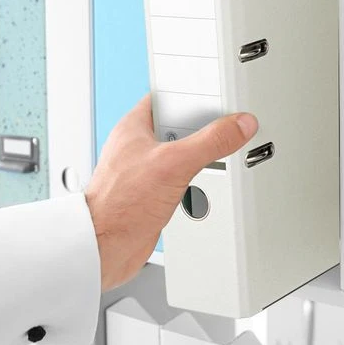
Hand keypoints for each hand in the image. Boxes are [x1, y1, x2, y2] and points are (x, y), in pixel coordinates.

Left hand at [85, 94, 257, 291]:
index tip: (215, 97)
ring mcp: (143, 171)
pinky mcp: (150, 194)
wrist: (106, 248)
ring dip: (196, 162)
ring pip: (179, 157)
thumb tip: (237, 125)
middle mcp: (137, 147)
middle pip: (178, 128)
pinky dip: (191, 185)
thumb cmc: (118, 204)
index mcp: (134, 127)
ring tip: (212, 162)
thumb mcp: (173, 164)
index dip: (190, 95)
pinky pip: (178, 181)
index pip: (166, 98)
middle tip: (219, 132)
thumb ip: (209, 142)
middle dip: (199, 133)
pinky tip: (199, 190)